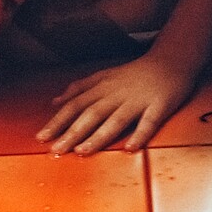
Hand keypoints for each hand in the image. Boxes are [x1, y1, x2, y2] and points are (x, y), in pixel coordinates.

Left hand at [35, 53, 194, 153]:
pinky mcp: (159, 106)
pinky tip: (130, 148)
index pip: (75, 105)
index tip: (41, 137)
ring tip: (82, 151)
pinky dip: (139, 134)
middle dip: (71, 132)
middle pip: (91, 114)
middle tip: (55, 150)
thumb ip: (79, 89)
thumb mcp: (103, 76)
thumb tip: (55, 102)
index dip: (58, 121)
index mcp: (102, 88)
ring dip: (98, 136)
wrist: (170, 60)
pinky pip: (149, 122)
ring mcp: (138, 100)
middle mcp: (116, 94)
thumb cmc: (134, 73)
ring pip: (115, 119)